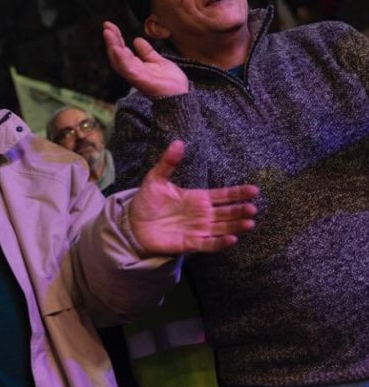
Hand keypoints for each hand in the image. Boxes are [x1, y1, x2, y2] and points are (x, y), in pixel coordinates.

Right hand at [103, 21, 187, 96]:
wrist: (181, 94)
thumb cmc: (171, 82)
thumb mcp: (158, 61)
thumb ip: (147, 52)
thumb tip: (137, 40)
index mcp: (136, 66)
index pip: (122, 51)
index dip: (116, 38)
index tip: (111, 26)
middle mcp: (132, 70)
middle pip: (117, 54)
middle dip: (111, 40)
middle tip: (106, 25)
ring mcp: (134, 75)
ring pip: (118, 60)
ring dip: (112, 46)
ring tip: (108, 32)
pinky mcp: (139, 79)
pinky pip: (126, 68)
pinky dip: (120, 58)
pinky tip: (116, 48)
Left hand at [129, 141, 258, 255]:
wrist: (133, 224)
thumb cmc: (147, 201)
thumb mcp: (156, 179)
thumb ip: (168, 162)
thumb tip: (178, 142)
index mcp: (198, 198)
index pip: (224, 195)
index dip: (238, 193)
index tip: (254, 190)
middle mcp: (202, 214)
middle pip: (227, 212)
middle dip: (240, 210)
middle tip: (253, 208)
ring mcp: (198, 229)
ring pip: (222, 228)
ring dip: (236, 226)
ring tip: (249, 223)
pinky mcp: (190, 243)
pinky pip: (208, 244)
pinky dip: (220, 242)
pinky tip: (232, 239)